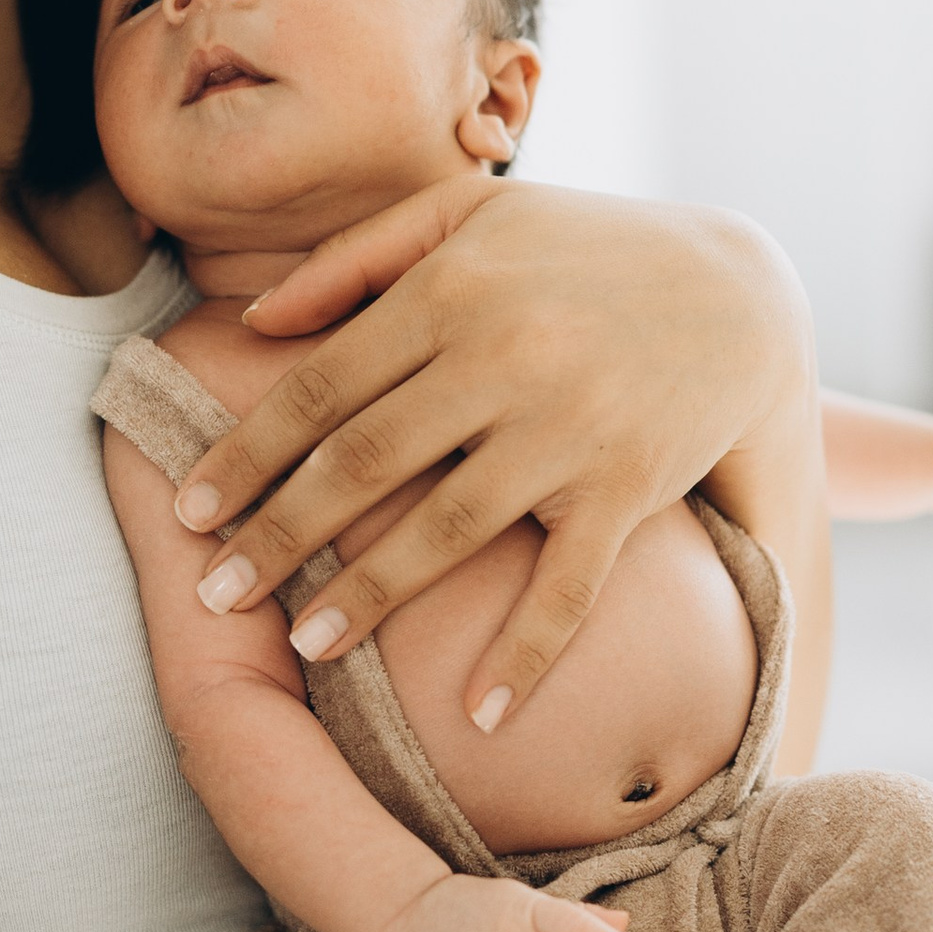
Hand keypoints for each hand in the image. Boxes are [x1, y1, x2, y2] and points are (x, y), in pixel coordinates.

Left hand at [173, 176, 812, 716]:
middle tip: (212, 594)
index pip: (322, 384)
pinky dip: (522, 654)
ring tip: (302, 645)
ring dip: (367, 595)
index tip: (189, 511)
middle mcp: (504, 356)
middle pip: (363, 461)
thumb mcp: (468, 219)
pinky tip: (476, 712)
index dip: (247, 453)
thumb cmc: (583, 250)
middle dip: (279, 534)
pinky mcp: (631, 485)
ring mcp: (570, 427)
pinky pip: (567, 586)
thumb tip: (253, 321)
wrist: (742, 289)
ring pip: (445, 529)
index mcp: (452, 288)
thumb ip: (356, 258)